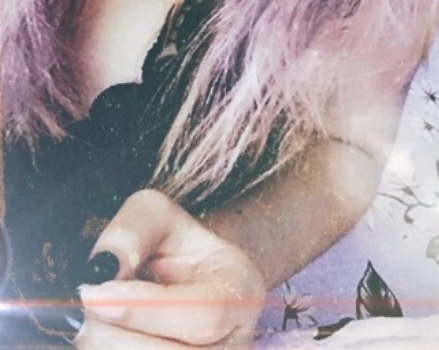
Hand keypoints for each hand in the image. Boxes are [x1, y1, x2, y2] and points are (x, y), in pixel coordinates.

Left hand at [75, 188, 264, 347]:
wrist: (189, 285)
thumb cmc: (175, 249)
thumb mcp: (161, 216)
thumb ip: (136, 228)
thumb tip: (106, 267)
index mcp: (241, 294)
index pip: (202, 313)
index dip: (143, 309)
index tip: (92, 295)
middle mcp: (236, 347)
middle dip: (112, 336)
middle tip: (81, 312)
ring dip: (106, 347)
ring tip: (92, 323)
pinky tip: (103, 338)